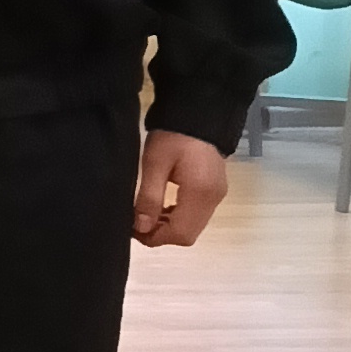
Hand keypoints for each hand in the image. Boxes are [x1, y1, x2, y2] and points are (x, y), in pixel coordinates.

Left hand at [134, 128, 228, 248]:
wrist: (199, 114)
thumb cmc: (174, 135)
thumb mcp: (154, 163)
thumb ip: (149, 197)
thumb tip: (142, 227)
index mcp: (200, 193)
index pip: (180, 233)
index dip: (155, 237)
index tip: (134, 229)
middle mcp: (214, 199)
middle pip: (188, 234)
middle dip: (161, 234)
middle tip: (137, 221)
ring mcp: (217, 195)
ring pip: (193, 227)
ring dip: (169, 227)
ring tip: (146, 213)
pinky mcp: (215, 190)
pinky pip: (197, 215)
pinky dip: (178, 217)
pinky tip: (162, 206)